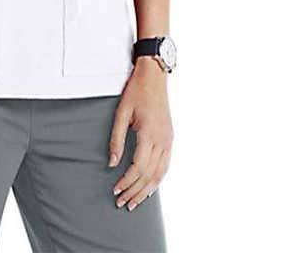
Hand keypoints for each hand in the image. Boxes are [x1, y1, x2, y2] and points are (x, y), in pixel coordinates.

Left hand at [109, 57, 172, 210]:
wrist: (154, 77)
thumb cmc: (136, 91)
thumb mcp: (121, 113)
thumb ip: (116, 139)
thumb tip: (111, 163)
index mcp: (149, 133)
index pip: (138, 167)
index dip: (126, 182)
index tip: (115, 190)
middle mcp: (162, 140)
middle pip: (150, 175)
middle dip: (136, 192)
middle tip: (123, 204)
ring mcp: (169, 140)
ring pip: (161, 174)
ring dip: (148, 190)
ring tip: (135, 202)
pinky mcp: (170, 138)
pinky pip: (166, 165)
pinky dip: (157, 179)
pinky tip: (150, 187)